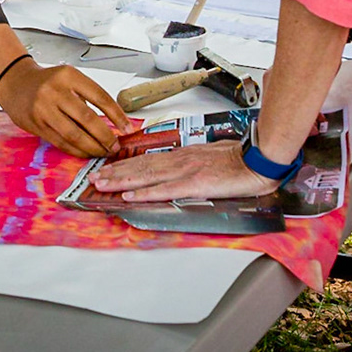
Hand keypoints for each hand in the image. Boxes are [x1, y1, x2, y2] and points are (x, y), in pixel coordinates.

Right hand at [0, 60, 127, 157]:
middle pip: (88, 119)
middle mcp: (55, 91)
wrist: (15, 83)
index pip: (100, 97)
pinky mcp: (37, 125)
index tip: (127, 129)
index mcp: (68, 75)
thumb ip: (87, 96)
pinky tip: (87, 153)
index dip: (117, 115)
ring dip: (92, 147)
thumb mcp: (69, 78)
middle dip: (106, 137)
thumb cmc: (47, 82)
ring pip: (74, 135)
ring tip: (104, 152)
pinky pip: (61, 142)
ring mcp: (44, 109)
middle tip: (116, 146)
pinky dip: (77, 151)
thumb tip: (114, 122)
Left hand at [90, 142, 277, 201]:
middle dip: (114, 173)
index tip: (107, 168)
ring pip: (146, 176)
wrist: (258, 159)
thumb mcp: (210, 156)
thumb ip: (193, 162)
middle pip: (140, 167)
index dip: (125, 165)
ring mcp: (185, 172)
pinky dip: (144, 194)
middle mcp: (179, 160)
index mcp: (183, 155)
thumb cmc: (239, 159)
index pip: (148, 160)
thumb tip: (180, 168)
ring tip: (101, 185)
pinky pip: (164, 190)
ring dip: (121, 182)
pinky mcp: (194, 184)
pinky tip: (129, 197)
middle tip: (93, 179)